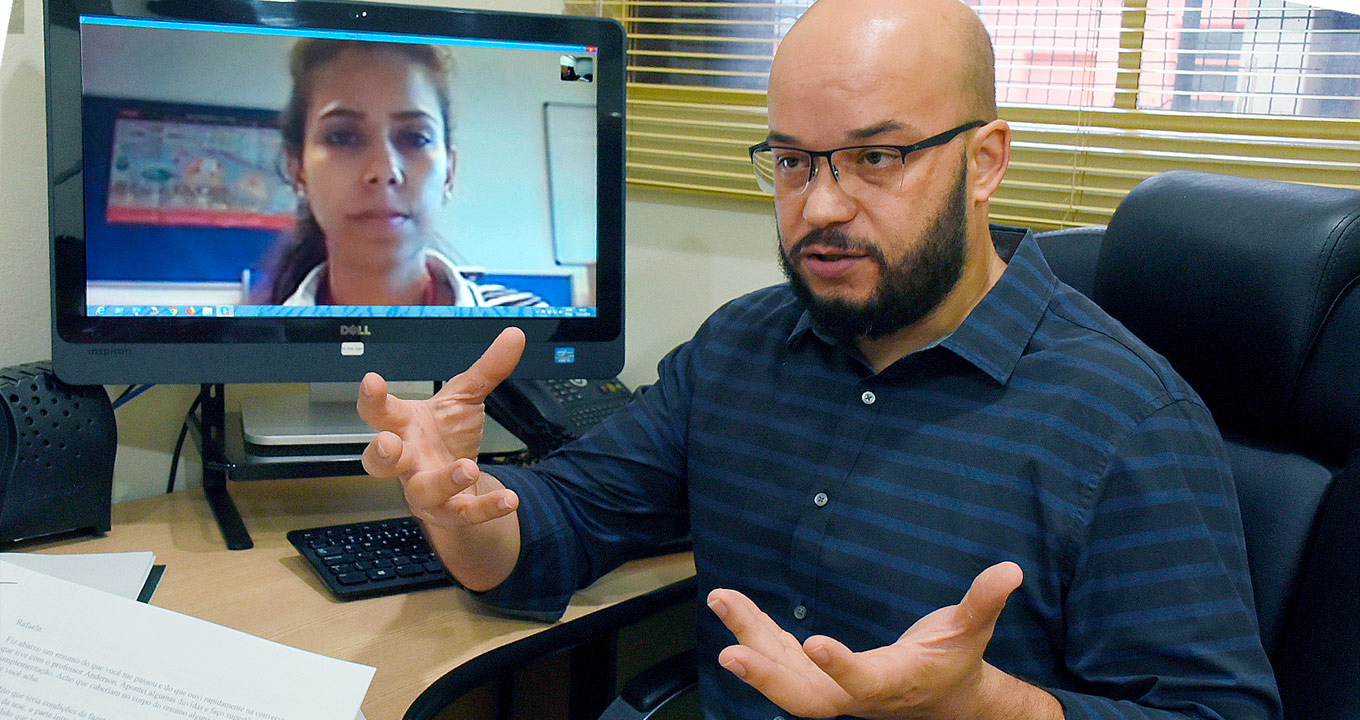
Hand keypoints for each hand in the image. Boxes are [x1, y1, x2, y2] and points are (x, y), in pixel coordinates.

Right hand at [357, 327, 524, 531]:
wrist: (460, 481)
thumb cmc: (447, 435)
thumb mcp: (465, 397)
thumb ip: (487, 368)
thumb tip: (515, 335)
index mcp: (404, 426)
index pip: (379, 411)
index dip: (372, 398)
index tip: (371, 380)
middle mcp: (407, 460)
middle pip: (380, 462)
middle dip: (380, 453)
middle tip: (388, 443)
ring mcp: (424, 489)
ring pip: (422, 492)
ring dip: (442, 481)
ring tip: (466, 468)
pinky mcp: (449, 512)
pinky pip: (464, 513)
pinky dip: (487, 507)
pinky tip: (509, 499)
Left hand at [709, 562, 1032, 719]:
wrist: (941, 700)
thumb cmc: (954, 661)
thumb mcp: (972, 631)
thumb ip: (984, 602)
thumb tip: (1011, 570)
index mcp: (893, 684)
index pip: (864, 683)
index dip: (840, 668)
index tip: (814, 643)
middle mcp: (856, 696)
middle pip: (805, 699)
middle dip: (766, 677)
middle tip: (729, 654)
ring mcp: (831, 690)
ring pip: (782, 676)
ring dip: (748, 640)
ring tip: (720, 600)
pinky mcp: (816, 676)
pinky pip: (778, 658)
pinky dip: (753, 633)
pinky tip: (730, 607)